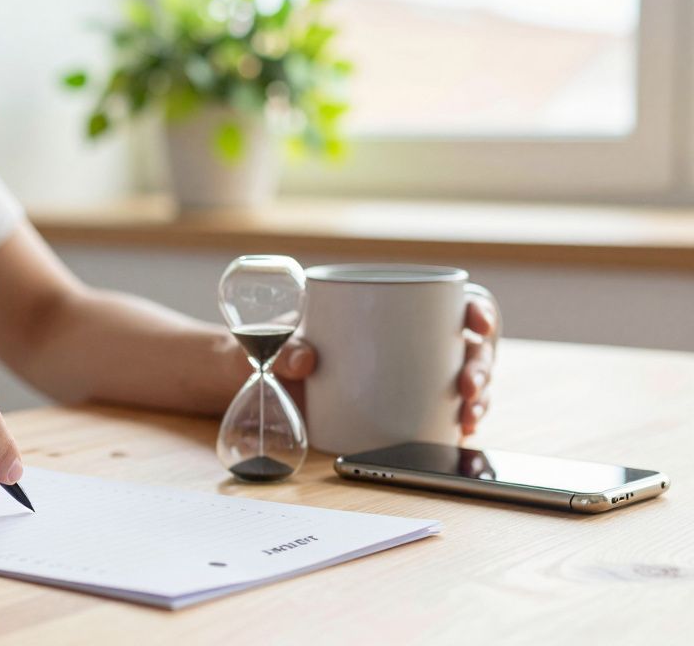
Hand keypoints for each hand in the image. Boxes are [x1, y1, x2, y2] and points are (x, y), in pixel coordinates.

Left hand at [270, 293, 500, 435]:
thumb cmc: (271, 346)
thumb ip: (284, 349)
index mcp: (393, 307)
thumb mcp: (272, 341)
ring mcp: (414, 376)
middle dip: (481, 365)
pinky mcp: (407, 410)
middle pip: (469, 345)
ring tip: (468, 417)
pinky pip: (447, 414)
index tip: (474, 322)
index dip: (476, 309)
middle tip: (468, 386)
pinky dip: (462, 423)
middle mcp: (413, 340)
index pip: (452, 301)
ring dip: (479, 398)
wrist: (254, 381)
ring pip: (467, 381)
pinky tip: (462, 432)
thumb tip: (305, 360)